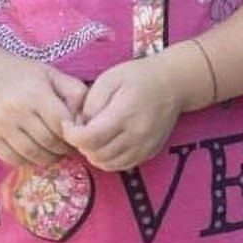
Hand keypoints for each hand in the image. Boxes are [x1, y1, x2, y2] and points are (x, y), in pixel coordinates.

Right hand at [0, 58, 88, 166]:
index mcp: (34, 94)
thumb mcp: (55, 76)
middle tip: (70, 148)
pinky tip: (38, 153)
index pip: (61, 124)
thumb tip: (85, 123)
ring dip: (50, 158)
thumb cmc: (29, 78)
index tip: (78, 136)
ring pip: (33, 154)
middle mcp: (14, 110)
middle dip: (64, 149)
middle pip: (48, 142)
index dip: (73, 135)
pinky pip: (15, 159)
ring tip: (56, 152)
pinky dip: (30, 161)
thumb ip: (76, 95)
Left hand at [63, 55, 188, 171]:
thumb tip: (78, 125)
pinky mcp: (149, 153)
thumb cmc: (138, 77)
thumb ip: (90, 104)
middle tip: (81, 128)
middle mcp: (137, 135)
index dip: (71, 134)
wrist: (173, 84)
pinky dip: (108, 159)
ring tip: (93, 136)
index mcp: (125, 114)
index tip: (69, 124)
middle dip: (81, 144)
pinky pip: (121, 165)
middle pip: (96, 154)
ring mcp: (144, 147)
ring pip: (107, 164)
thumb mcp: (109, 79)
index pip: (89, 138)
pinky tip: (107, 143)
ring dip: (93, 153)